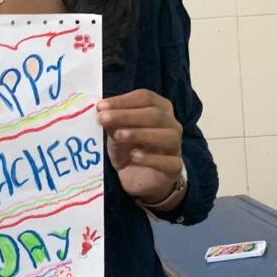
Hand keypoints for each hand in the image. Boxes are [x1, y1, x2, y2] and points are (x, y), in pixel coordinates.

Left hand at [96, 90, 181, 204]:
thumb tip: (102, 110)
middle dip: (127, 115)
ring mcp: (176, 146)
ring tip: (118, 136)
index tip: (101, 106)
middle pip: (155, 114)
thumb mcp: (116, 132)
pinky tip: (135, 156)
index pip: (145, 97)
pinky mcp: (174, 167)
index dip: (123, 100)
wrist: (138, 178)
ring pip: (167, 135)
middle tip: (103, 119)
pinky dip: (151, 158)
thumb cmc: (129, 149)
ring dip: (140, 133)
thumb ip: (112, 122)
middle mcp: (172, 124)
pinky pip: (168, 161)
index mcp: (159, 109)